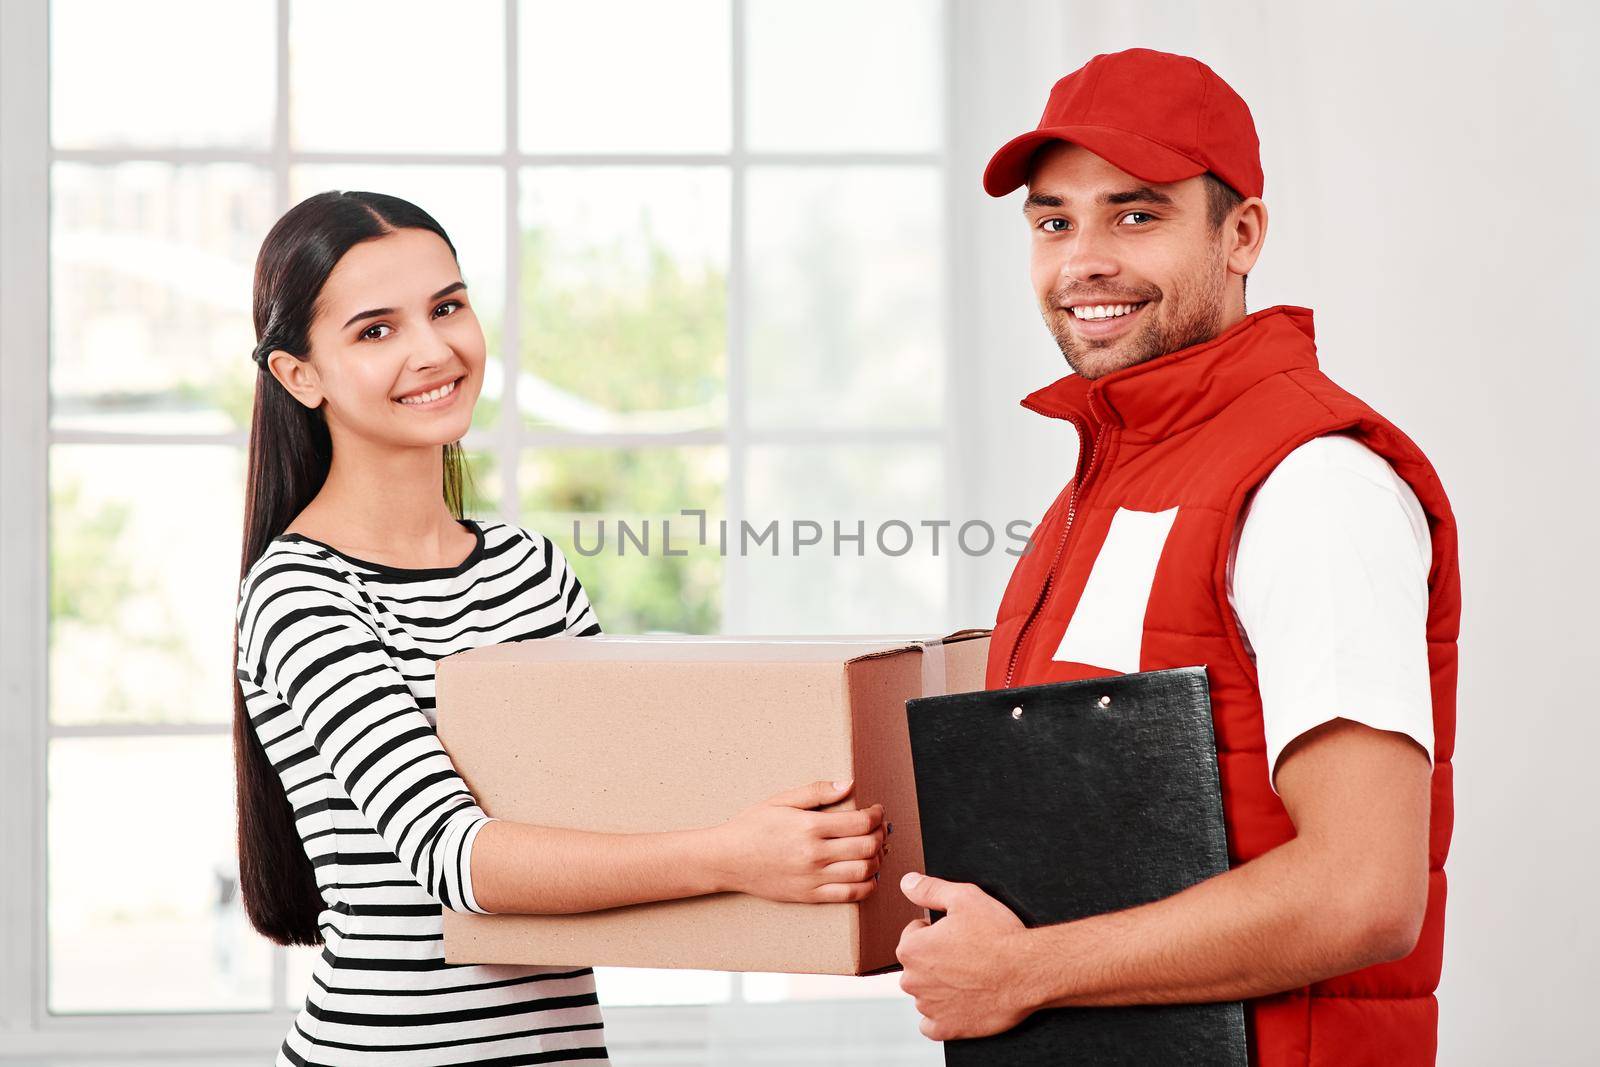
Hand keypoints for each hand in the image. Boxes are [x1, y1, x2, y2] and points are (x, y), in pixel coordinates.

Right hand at [710, 779, 884, 902]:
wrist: (727, 860)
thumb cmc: (752, 826)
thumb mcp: (781, 800)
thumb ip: (817, 791)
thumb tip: (849, 784)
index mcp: (809, 826)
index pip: (861, 822)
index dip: (877, 815)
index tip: (877, 810)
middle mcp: (815, 854)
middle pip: (867, 847)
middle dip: (881, 835)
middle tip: (880, 828)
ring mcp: (813, 878)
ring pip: (864, 871)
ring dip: (878, 859)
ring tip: (874, 849)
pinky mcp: (810, 896)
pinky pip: (850, 895)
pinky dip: (868, 885)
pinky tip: (868, 874)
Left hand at [897, 872, 1032, 1040]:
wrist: (1029, 971)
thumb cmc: (998, 934)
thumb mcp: (964, 897)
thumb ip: (929, 889)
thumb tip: (906, 883)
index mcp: (911, 948)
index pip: (913, 934)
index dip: (936, 930)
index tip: (958, 933)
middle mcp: (913, 980)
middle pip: (918, 964)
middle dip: (936, 958)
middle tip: (966, 954)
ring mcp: (929, 1007)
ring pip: (925, 993)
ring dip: (940, 986)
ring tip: (970, 977)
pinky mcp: (946, 1028)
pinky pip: (931, 1024)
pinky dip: (942, 1016)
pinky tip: (960, 1003)